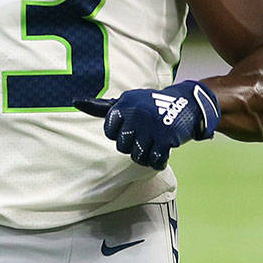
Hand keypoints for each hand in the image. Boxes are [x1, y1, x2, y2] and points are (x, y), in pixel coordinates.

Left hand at [74, 80, 220, 170]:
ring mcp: (151, 127)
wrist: (186, 103)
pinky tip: (162, 151)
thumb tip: (75, 101)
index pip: (110, 132)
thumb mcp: (127, 101)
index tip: (132, 126)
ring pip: (138, 157)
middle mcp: (136, 114)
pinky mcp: (166, 138)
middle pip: (122, 147)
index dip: (121, 134)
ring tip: (154, 142)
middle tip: (146, 134)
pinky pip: (154, 161)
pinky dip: (158, 161)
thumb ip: (102, 107)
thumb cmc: (150, 105)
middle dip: (134, 145)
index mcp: (124, 104)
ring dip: (146, 155)